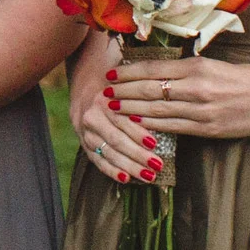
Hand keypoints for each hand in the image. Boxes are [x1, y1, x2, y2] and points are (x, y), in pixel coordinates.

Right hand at [69, 40, 164, 187]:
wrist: (85, 73)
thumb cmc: (114, 72)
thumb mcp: (124, 70)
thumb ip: (140, 80)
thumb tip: (166, 83)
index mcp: (100, 98)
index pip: (119, 120)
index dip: (137, 133)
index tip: (156, 144)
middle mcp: (88, 114)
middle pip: (114, 139)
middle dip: (137, 155)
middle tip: (158, 166)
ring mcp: (83, 129)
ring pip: (106, 152)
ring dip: (128, 165)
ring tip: (149, 176)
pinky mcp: (83, 140)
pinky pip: (96, 159)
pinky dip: (111, 170)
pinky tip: (127, 179)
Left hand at [105, 51, 249, 141]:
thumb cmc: (242, 77)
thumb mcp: (211, 64)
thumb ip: (183, 68)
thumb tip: (151, 70)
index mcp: (196, 67)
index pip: (152, 69)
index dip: (127, 73)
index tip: (110, 74)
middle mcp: (196, 87)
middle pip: (149, 89)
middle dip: (123, 91)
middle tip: (104, 92)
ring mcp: (202, 110)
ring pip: (158, 109)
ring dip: (132, 109)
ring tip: (114, 107)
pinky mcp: (209, 129)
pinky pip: (174, 127)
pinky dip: (152, 124)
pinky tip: (137, 122)